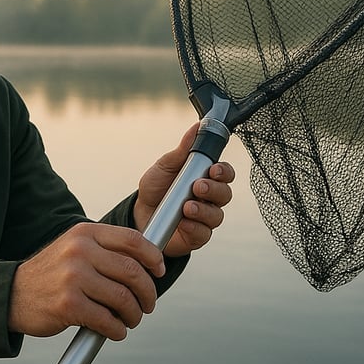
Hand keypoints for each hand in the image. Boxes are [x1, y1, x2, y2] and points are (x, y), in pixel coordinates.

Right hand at [9, 222, 164, 340]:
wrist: (11, 295)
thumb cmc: (53, 276)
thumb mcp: (75, 250)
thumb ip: (106, 251)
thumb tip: (149, 263)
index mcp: (85, 233)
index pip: (132, 240)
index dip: (153, 257)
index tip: (159, 271)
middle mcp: (79, 251)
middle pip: (132, 271)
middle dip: (147, 292)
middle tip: (148, 305)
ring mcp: (73, 277)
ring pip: (123, 298)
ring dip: (134, 314)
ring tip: (131, 320)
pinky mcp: (68, 304)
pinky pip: (107, 320)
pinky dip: (117, 330)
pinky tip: (115, 331)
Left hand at [133, 123, 235, 257]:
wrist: (138, 214)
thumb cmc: (156, 188)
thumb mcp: (165, 165)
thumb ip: (183, 149)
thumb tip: (197, 126)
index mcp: (206, 178)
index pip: (225, 174)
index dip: (224, 171)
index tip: (213, 169)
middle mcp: (210, 198)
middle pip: (225, 194)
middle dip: (214, 189)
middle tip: (198, 186)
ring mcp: (204, 218)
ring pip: (217, 216)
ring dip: (204, 210)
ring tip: (187, 206)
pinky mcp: (196, 236)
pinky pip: (204, 234)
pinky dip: (195, 227)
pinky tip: (184, 223)